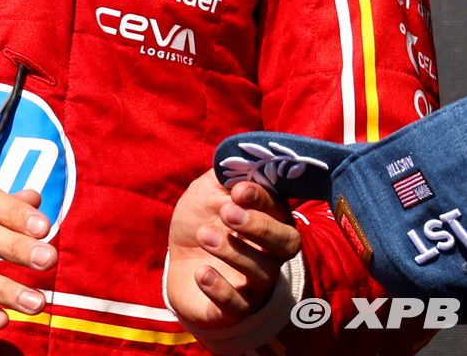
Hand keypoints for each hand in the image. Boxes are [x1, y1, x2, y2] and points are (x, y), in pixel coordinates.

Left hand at [165, 171, 301, 329]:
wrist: (178, 260)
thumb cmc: (202, 218)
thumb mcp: (209, 191)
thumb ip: (226, 175)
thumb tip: (241, 157)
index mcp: (270, 218)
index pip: (279, 208)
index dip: (261, 199)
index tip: (237, 191)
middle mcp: (271, 252)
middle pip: (288, 244)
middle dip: (259, 226)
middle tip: (228, 212)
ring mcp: (256, 283)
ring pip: (263, 273)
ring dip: (233, 252)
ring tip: (204, 235)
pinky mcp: (236, 309)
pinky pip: (238, 305)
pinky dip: (220, 289)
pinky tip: (202, 273)